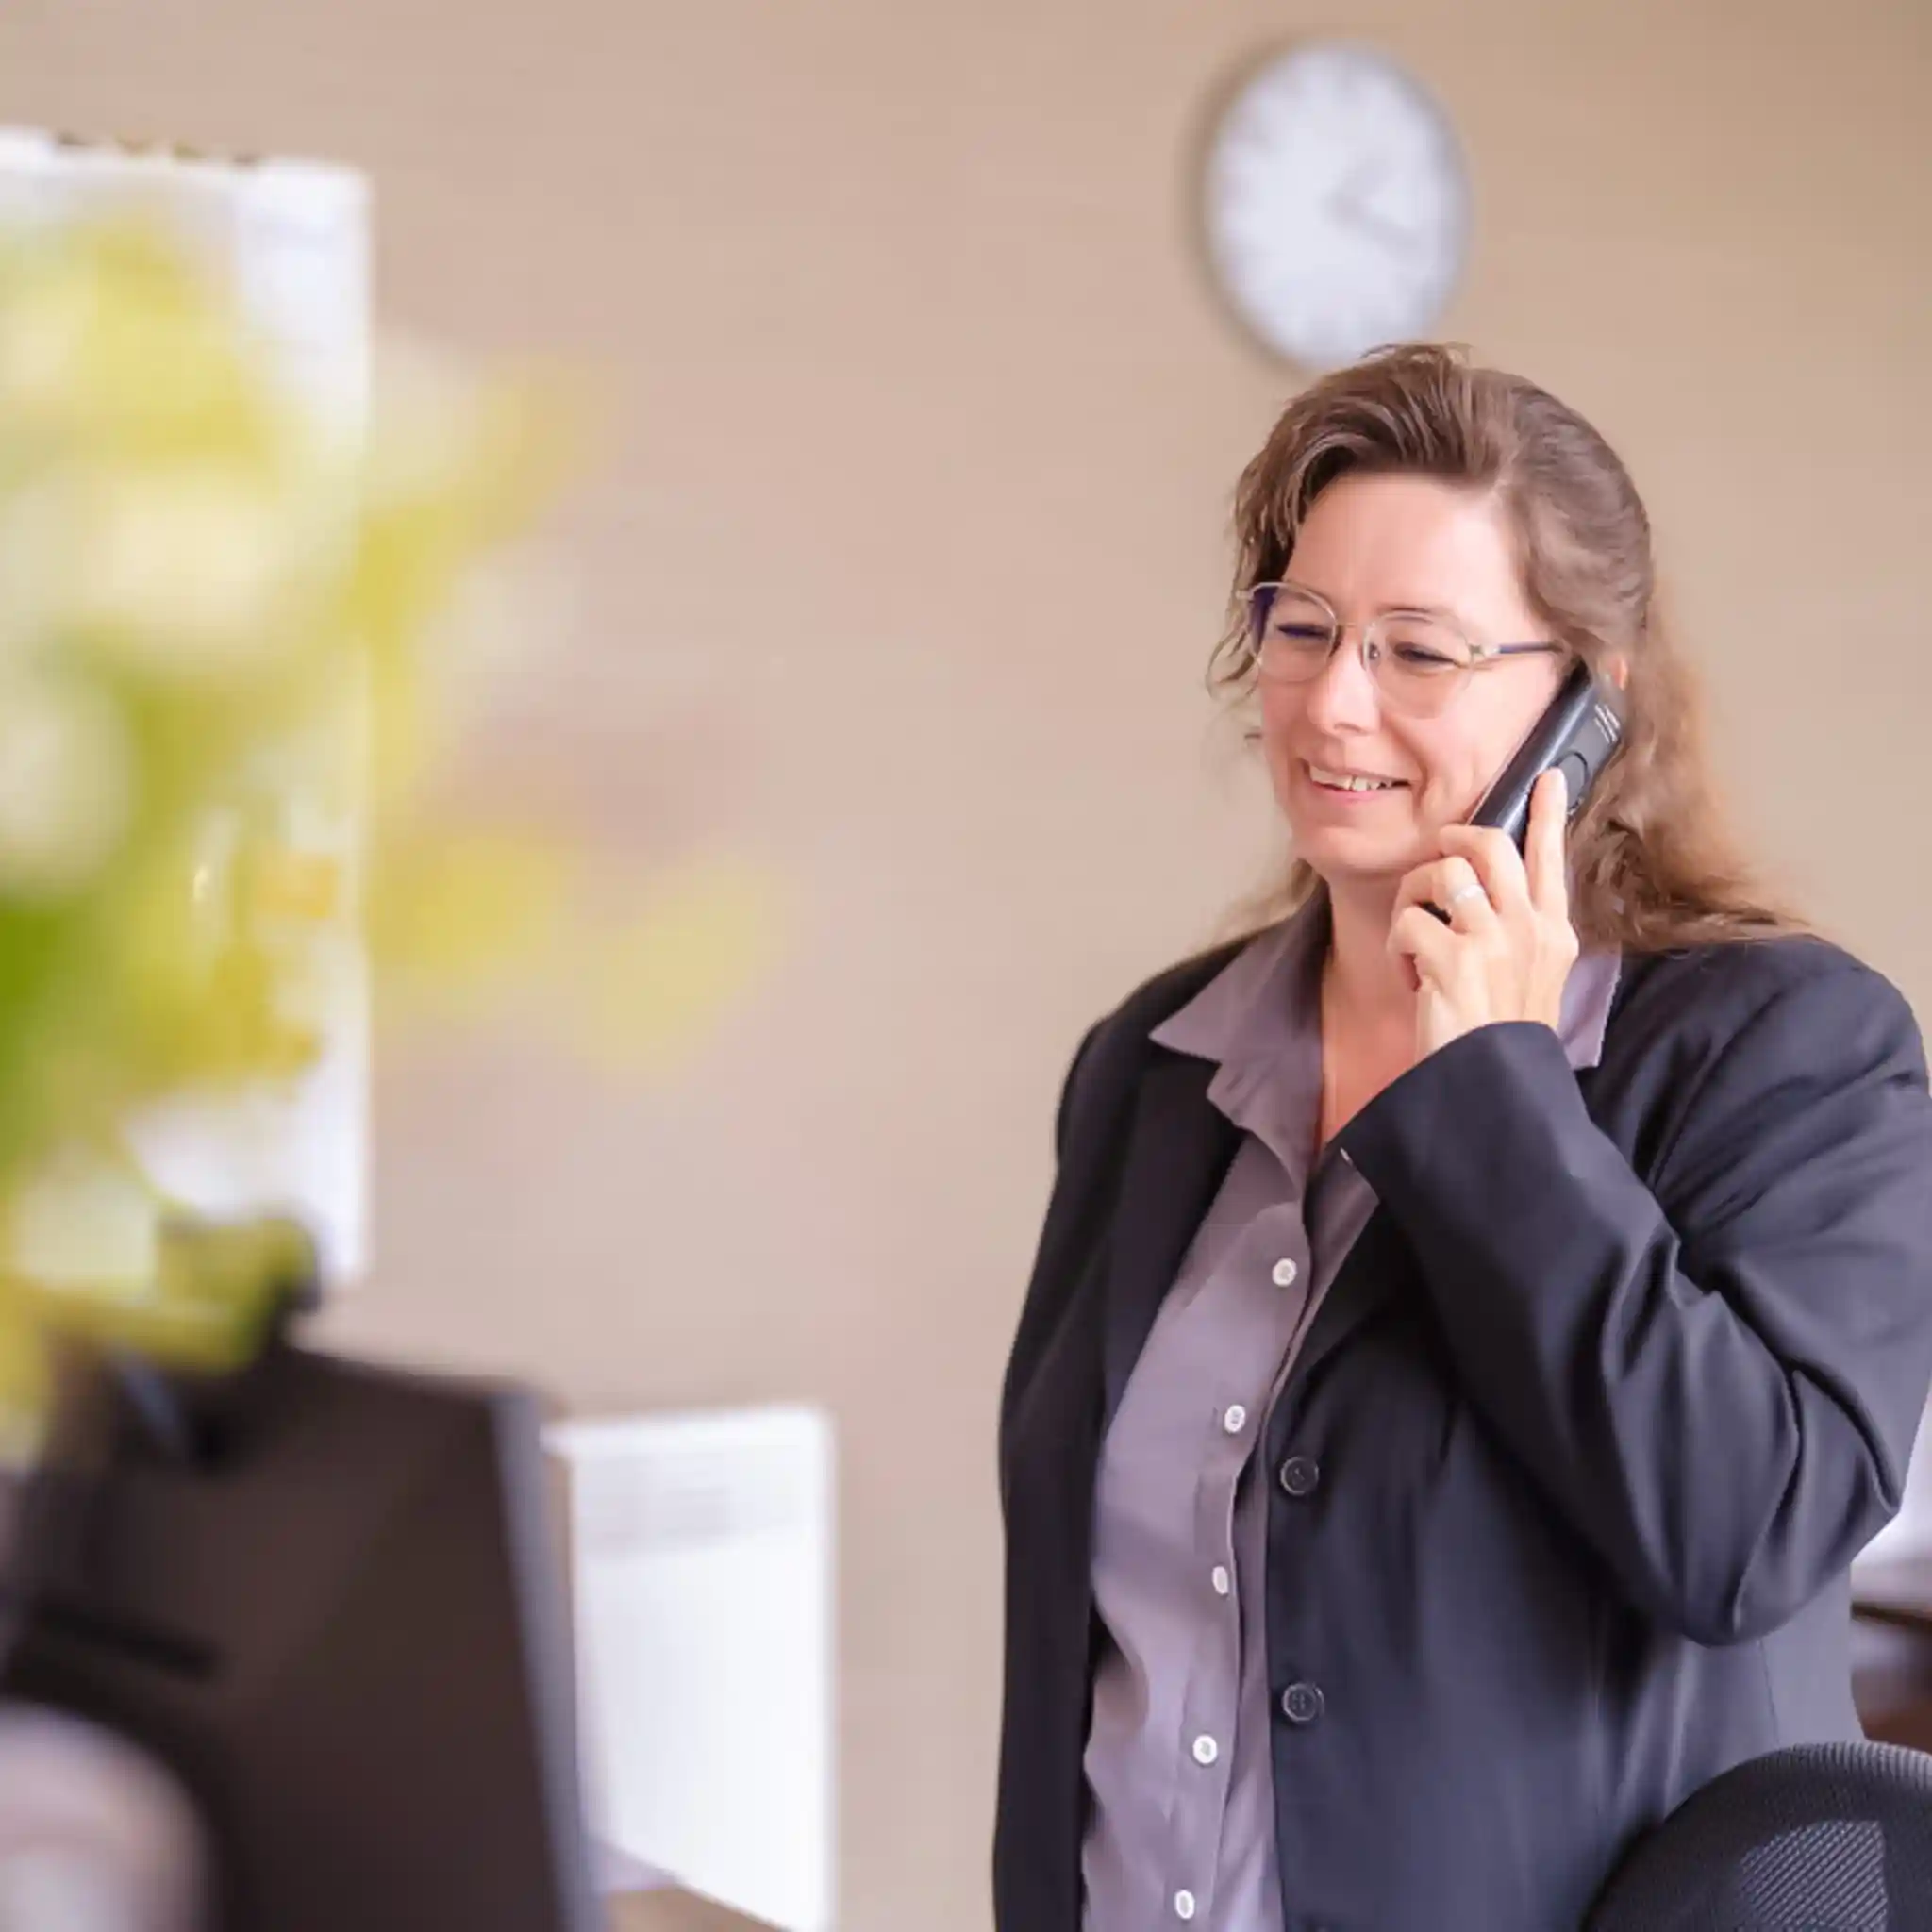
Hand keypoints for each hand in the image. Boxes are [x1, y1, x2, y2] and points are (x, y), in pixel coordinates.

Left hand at [1389, 769, 1578, 1058]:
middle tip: (1438, 852)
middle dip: (1453, 838)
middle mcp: (1530, 928)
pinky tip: (1411, 981)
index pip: (1551, 859)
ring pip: (1442, 872)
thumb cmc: (1501, 1039)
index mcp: (1554, 933)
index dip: (1547, 813)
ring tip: (1414, 939)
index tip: (1548, 777)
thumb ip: (1520, 934)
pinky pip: (1408, 921)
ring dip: (1413, 898)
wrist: (1494, 1088)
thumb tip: (1482, 890)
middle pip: (1490, 844)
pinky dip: (1398, 948)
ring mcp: (1494, 940)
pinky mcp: (1454, 958)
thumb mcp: (1532, 980)